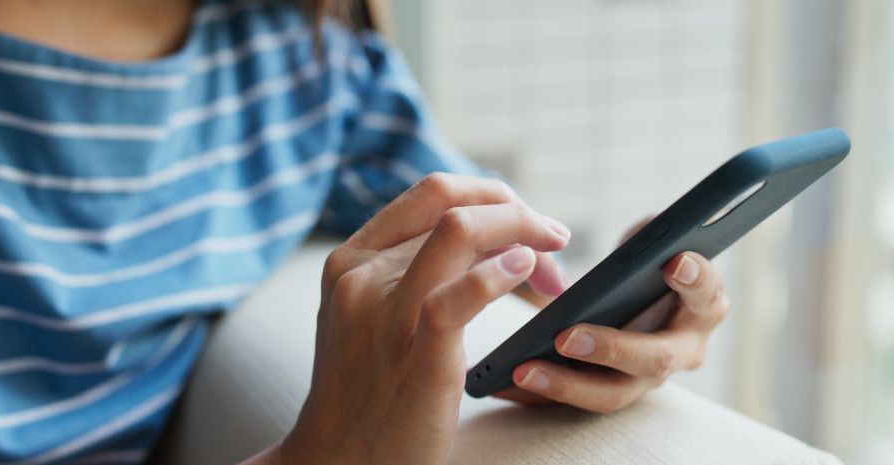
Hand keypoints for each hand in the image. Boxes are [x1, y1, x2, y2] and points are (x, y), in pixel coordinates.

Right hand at [269, 173, 569, 464]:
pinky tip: (529, 274)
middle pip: (456, 208)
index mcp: (352, 259)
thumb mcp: (374, 315)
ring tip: (554, 269)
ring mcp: (386, 313)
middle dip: (518, 215)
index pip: (433, 191)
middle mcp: (362, 276)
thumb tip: (486, 238)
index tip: (527, 222)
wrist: (339, 459)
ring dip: (524, 233)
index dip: (492, 196)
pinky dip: (504, 274)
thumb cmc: (369, 389)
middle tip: (554, 244)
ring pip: (460, 231)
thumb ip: (411, 271)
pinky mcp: (417, 354)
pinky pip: (461, 294)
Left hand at [495, 217, 729, 412]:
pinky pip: (573, 401)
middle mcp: (683, 349)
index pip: (706, 294)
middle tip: (566, 337)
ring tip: (522, 370)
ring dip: (566, 385)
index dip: (695, 280)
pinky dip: (535, 396)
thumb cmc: (646, 264)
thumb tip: (654, 227)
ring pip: (612, 393)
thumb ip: (656, 233)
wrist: (634, 300)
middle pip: (654, 359)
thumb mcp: (654, 241)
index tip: (673, 262)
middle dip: (610, 348)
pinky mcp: (609, 391)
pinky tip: (497, 383)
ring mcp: (645, 378)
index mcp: (702, 306)